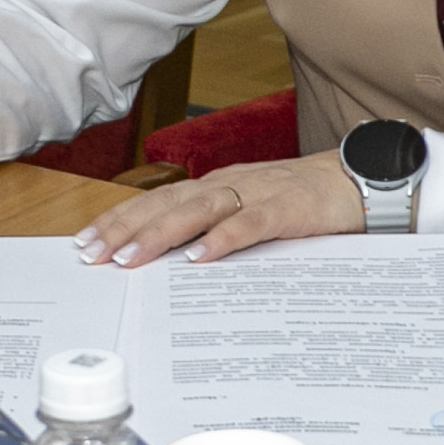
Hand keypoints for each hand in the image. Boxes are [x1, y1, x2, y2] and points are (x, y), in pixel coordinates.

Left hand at [78, 149, 359, 266]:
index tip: (84, 243)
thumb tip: (171, 262)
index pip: (155, 201)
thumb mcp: (248, 213)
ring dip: (160, 234)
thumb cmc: (301, 202)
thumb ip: (213, 229)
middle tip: (92, 254)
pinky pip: (249, 224)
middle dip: (124, 229)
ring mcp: (256, 193)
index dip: (118, 220)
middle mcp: (227, 185)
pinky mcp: (287, 208)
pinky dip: (222, 239)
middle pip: (165, 204)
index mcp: (214, 187)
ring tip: (131, 258)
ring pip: (197, 211)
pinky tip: (199, 257)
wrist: (359, 181)